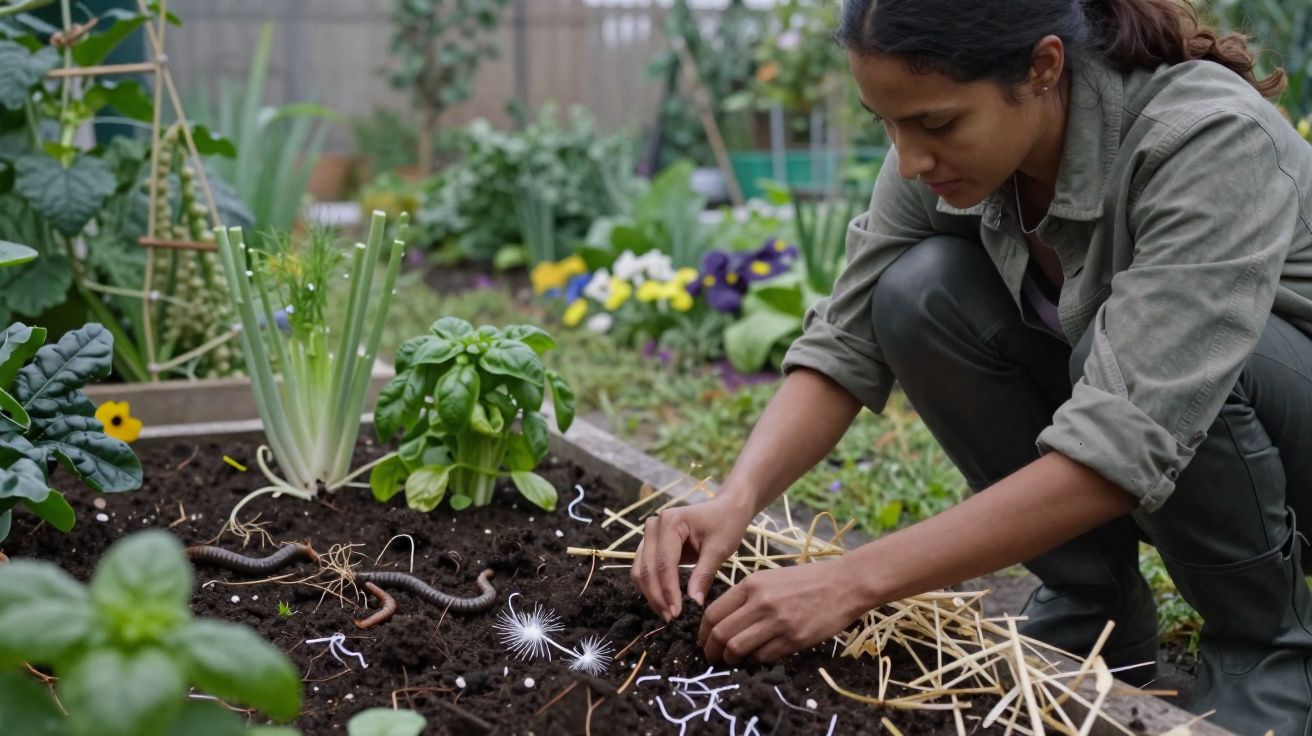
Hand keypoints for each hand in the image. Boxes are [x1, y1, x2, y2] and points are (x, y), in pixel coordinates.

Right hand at [631, 495, 754, 620]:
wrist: (726, 509)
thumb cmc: (726, 525)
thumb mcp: (719, 549)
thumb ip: (704, 574)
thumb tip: (694, 602)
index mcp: (670, 521)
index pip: (664, 562)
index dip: (668, 590)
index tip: (676, 613)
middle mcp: (653, 525)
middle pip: (647, 568)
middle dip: (657, 596)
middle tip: (671, 618)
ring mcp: (649, 534)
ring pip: (641, 570)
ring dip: (651, 594)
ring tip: (667, 613)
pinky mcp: (650, 544)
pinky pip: (644, 568)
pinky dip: (651, 586)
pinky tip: (664, 601)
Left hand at [697, 557, 870, 665]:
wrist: (843, 584)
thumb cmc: (805, 581)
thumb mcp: (770, 578)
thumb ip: (746, 597)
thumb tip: (723, 622)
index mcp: (751, 584)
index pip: (713, 613)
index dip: (703, 632)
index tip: (703, 641)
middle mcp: (760, 602)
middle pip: (720, 633)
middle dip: (710, 650)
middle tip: (711, 657)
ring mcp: (777, 622)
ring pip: (737, 648)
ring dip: (729, 659)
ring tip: (731, 660)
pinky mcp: (793, 639)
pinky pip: (763, 656)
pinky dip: (754, 661)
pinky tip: (756, 657)